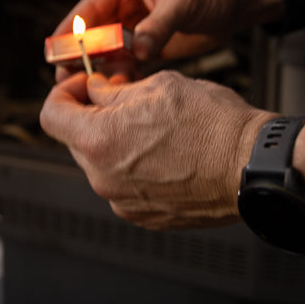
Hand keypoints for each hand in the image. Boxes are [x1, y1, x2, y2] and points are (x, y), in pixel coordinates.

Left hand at [40, 70, 273, 230]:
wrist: (252, 165)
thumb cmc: (214, 124)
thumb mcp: (159, 86)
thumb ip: (114, 91)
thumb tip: (96, 90)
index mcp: (99, 141)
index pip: (51, 115)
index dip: (65, 93)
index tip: (84, 86)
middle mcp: (104, 178)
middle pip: (77, 141)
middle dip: (94, 117)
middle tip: (125, 100)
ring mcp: (124, 202)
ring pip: (103, 164)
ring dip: (117, 144)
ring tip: (155, 128)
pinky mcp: (146, 217)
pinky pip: (126, 187)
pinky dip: (137, 169)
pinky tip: (167, 154)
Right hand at [53, 0, 284, 74]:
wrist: (240, 1)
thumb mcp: (184, 4)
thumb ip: (158, 27)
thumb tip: (137, 51)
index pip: (88, 9)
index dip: (70, 32)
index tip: (55, 53)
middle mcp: (126, 3)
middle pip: (93, 32)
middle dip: (80, 55)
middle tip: (67, 80)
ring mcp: (136, 24)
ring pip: (108, 49)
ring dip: (101, 68)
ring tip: (92, 91)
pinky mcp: (148, 42)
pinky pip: (127, 60)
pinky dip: (122, 74)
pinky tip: (119, 90)